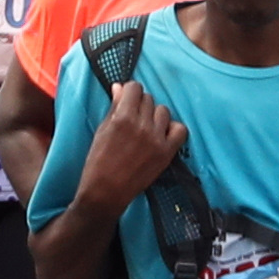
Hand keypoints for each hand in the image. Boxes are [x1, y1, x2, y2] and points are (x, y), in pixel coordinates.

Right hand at [82, 81, 188, 212]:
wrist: (106, 192)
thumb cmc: (99, 162)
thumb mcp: (102, 130)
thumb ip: (114, 107)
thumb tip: (119, 87)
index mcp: (123, 117)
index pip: (134, 88)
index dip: (130, 93)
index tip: (127, 101)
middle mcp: (142, 125)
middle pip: (149, 99)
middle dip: (140, 105)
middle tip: (133, 119)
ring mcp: (157, 139)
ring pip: (163, 111)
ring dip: (154, 116)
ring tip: (146, 128)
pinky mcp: (166, 152)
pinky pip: (180, 130)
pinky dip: (172, 129)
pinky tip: (162, 134)